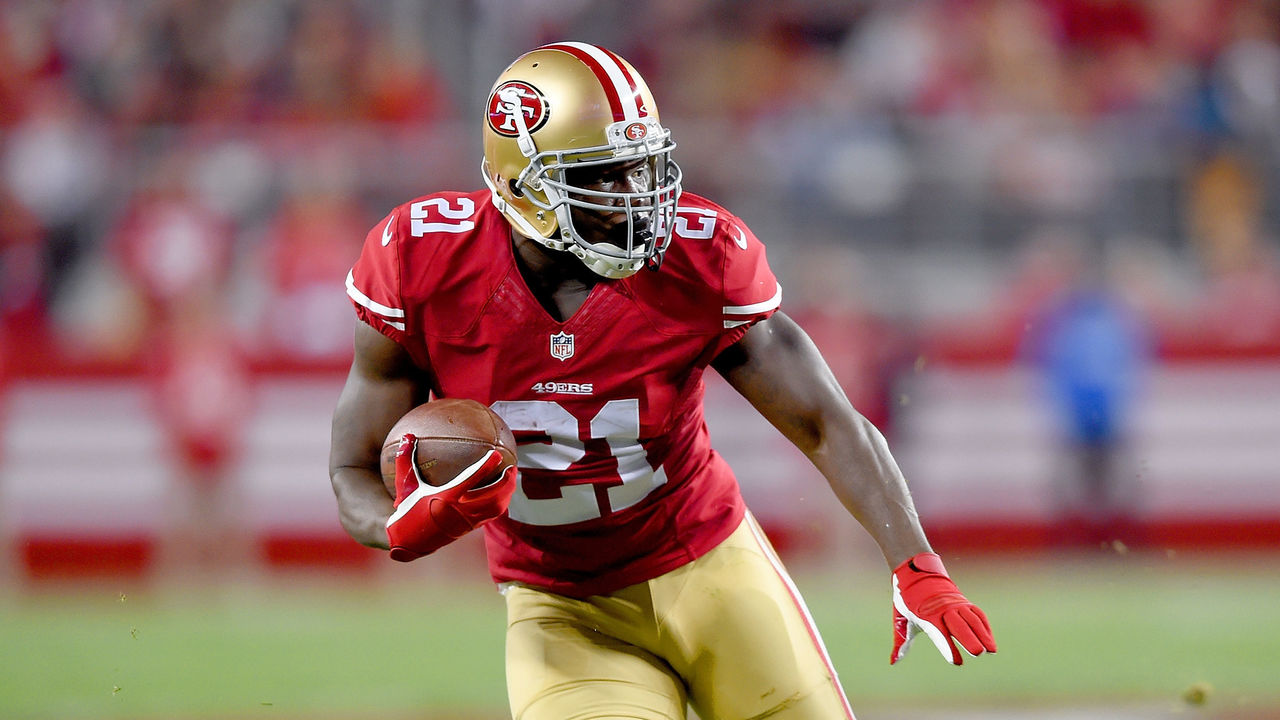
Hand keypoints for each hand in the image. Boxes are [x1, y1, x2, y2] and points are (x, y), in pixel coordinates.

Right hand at [385, 434, 516, 561]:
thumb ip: (405, 459)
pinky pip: (492, 515)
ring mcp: (467, 522)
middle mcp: (460, 511)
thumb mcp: (405, 485)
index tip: (496, 454)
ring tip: (511, 479)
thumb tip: (407, 435)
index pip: (471, 480)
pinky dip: (501, 502)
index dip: (486, 466)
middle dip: (507, 482)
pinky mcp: (470, 529)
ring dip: (507, 493)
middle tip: (512, 467)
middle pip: (492, 496)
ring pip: (496, 508)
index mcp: (445, 498)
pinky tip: (503, 493)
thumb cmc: (406, 510)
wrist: (408, 542)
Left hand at [890, 552, 995, 664]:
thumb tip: (894, 662)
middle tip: (978, 653)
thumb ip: (901, 642)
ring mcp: (955, 604)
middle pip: (959, 626)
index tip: (956, 662)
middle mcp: (943, 610)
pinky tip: (989, 639)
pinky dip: (984, 626)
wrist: (916, 573)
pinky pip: (976, 614)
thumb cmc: (907, 600)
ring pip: (971, 620)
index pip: (940, 634)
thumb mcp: (901, 619)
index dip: (948, 648)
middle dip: (968, 639)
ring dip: (982, 634)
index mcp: (927, 615)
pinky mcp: (963, 602)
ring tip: (991, 650)